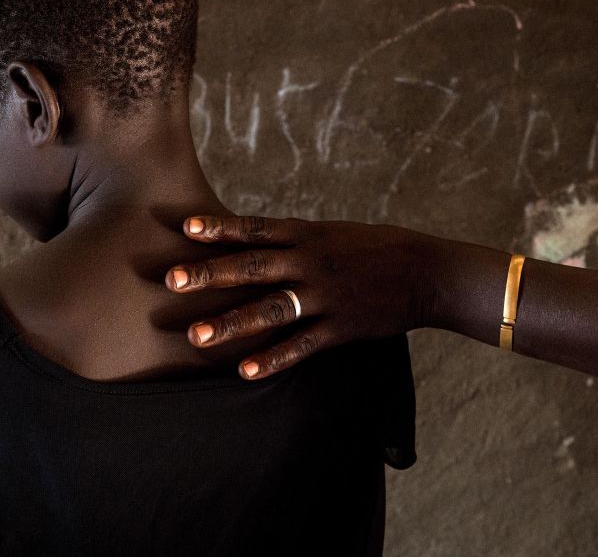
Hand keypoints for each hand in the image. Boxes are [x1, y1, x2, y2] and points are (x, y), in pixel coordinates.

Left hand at [164, 215, 443, 379]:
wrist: (425, 271)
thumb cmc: (375, 248)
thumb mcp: (333, 232)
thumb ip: (293, 239)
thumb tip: (252, 239)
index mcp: (308, 235)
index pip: (256, 229)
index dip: (221, 228)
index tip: (185, 226)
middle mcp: (312, 262)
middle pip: (253, 267)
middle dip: (210, 274)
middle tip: (171, 281)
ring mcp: (326, 295)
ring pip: (271, 308)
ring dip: (231, 322)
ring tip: (196, 336)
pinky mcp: (340, 326)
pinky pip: (302, 345)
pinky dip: (273, 359)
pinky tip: (245, 371)